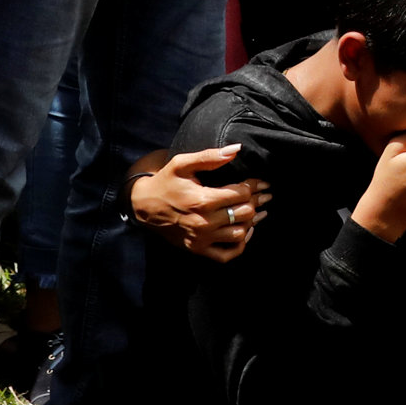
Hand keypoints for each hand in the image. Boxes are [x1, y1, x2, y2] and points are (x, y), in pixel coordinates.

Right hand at [129, 146, 266, 261]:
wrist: (143, 207)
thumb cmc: (165, 182)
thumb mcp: (182, 164)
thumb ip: (209, 157)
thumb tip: (236, 149)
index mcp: (202, 200)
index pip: (241, 194)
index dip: (254, 186)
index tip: (259, 182)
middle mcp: (203, 222)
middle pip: (244, 213)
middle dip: (256, 202)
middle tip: (262, 195)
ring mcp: (201, 239)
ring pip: (240, 233)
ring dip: (251, 222)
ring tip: (255, 211)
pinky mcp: (197, 249)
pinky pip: (227, 255)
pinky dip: (240, 245)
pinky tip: (244, 231)